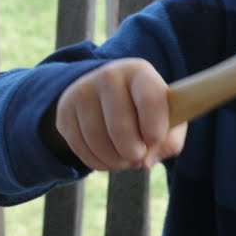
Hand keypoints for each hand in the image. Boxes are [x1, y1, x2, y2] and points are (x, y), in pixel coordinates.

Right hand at [55, 58, 185, 171]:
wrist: (109, 97)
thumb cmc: (147, 112)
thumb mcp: (168, 120)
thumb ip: (170, 141)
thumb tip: (145, 161)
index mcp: (140, 73)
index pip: (149, 99)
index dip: (154, 128)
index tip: (154, 144)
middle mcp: (108, 76)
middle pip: (119, 126)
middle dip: (132, 152)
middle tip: (138, 160)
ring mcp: (83, 91)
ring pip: (97, 140)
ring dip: (114, 161)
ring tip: (125, 160)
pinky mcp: (65, 110)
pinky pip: (80, 147)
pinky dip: (97, 162)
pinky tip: (108, 158)